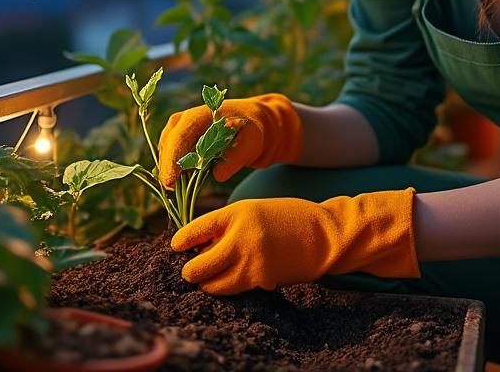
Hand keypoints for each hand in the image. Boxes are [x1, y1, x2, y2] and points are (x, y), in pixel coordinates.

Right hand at [156, 93, 302, 188]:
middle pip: (168, 145)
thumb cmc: (251, 131)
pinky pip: (171, 156)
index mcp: (200, 115)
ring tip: (177, 188)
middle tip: (170, 191)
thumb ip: (234, 159)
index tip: (169, 181)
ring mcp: (179, 130)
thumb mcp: (250, 143)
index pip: (180, 137)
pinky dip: (174, 169)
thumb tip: (217, 176)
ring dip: (170, 170)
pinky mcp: (180, 141)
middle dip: (167, 168)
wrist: (252, 125)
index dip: (172, 160)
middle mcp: (184, 120)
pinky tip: (181, 183)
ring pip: (166, 152)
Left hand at [170, 188, 418, 294]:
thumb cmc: (286, 218)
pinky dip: (229, 286)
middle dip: (191, 271)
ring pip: (213, 286)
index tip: (176, 247)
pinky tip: (235, 276)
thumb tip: (198, 247)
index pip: (196, 230)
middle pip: (198, 267)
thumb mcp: (253, 210)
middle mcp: (240, 239)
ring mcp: (250, 263)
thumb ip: (226, 225)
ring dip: (208, 283)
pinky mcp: (261, 281)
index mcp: (236, 214)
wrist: (324, 235)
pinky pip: (235, 290)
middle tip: (191, 270)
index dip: (181, 241)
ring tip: (211, 276)